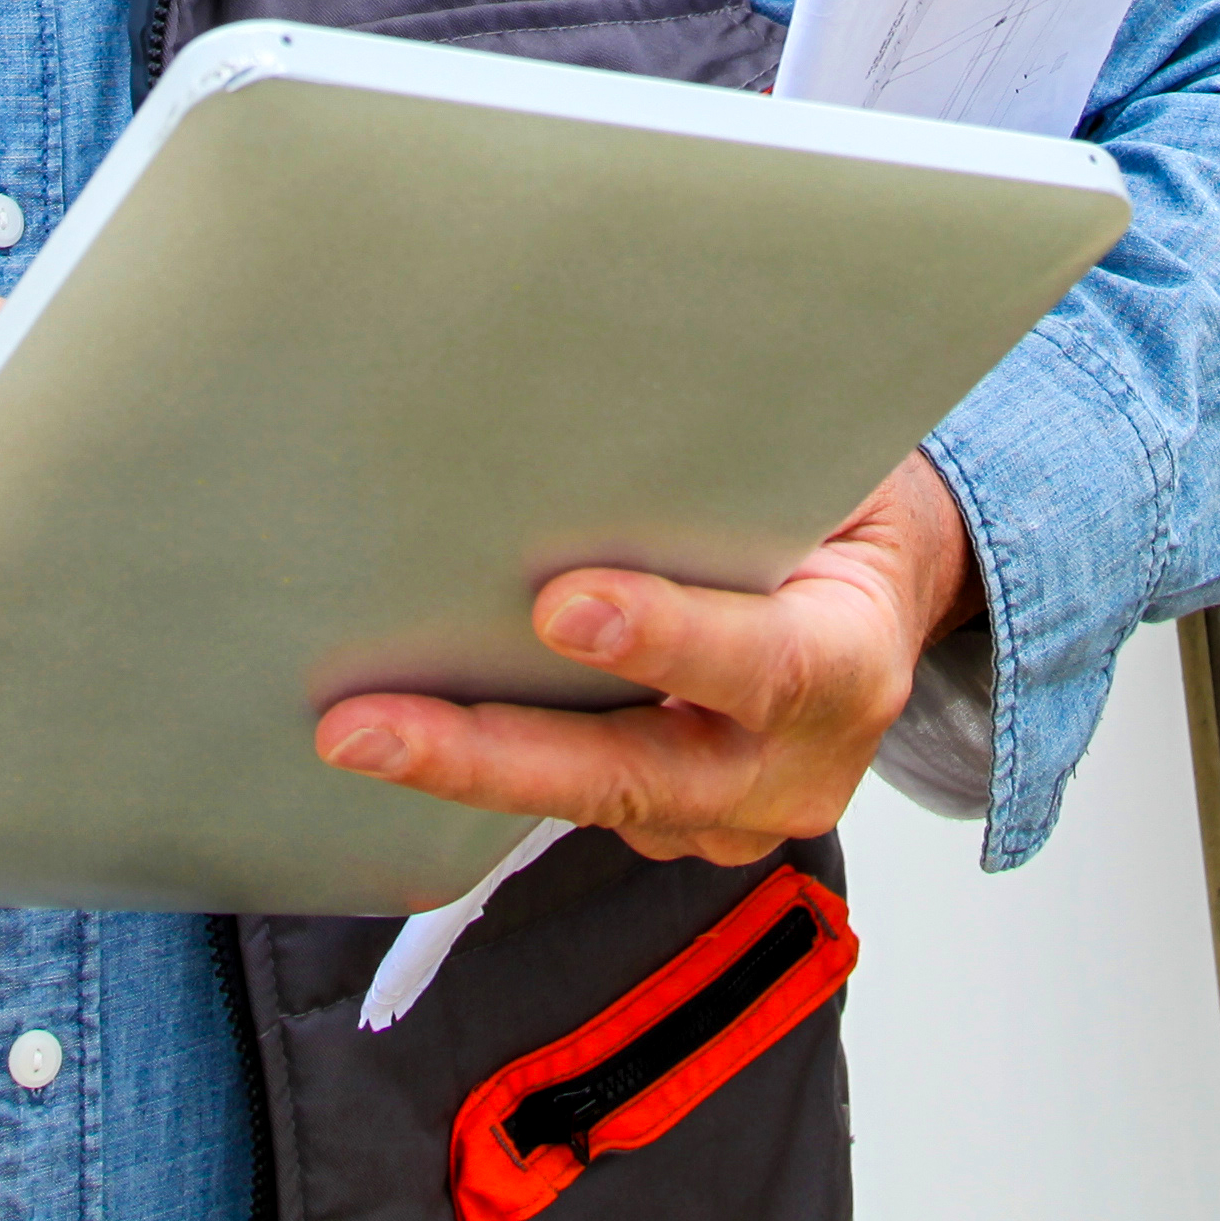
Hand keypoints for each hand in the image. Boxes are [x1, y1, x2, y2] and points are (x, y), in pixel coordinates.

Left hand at [310, 455, 977, 863]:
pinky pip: (571, 804)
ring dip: (461, 766)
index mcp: (850, 663)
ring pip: (585, 801)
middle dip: (492, 754)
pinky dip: (485, 763)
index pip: (766, 663)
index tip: (558, 606)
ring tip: (349, 730)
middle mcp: (792, 769)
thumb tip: (598, 393)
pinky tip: (395, 724)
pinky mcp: (667, 827)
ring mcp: (724, 817)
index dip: (667, 639)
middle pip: (638, 774)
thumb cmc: (830, 513)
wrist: (871, 599)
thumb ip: (734, 472)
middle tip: (367, 727)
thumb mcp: (822, 477)